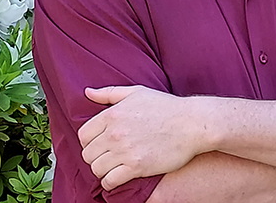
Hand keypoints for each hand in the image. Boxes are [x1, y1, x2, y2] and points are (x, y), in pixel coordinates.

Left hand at [78, 85, 208, 189]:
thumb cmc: (165, 107)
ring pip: (96, 169)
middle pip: (87, 154)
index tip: (98, 145)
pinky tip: (117, 178)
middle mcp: (115, 133)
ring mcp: (125, 150)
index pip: (83, 135)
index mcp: (112, 114)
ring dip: (102, 170)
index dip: (89, 142)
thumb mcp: (136, 92)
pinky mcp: (137, 167)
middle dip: (95, 157)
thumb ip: (109, 93)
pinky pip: (110, 181)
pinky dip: (110, 182)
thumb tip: (87, 92)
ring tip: (111, 168)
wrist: (192, 124)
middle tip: (106, 157)